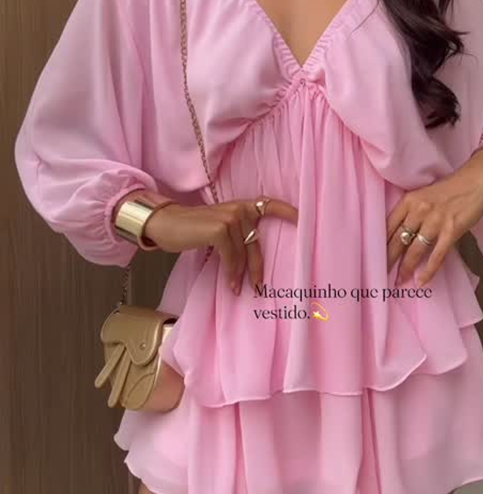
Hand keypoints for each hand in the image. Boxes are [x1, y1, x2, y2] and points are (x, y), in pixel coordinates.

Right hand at [144, 197, 297, 293]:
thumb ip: (238, 234)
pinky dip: (230, 272)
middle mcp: (239, 208)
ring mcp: (230, 217)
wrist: (166, 224)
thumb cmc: (193, 229)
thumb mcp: (219, 227)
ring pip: (243, 253)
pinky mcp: (220, 229)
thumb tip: (253, 261)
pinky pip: (231, 256)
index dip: (288, 212)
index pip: (270, 205)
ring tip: (236, 288)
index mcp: (241, 206)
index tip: (305, 221)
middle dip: (257, 267)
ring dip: (239, 273)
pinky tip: (229, 283)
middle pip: (255, 243)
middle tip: (258, 287)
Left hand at [386, 148, 482, 287]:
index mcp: (409, 200)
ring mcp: (435, 221)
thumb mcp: (424, 195)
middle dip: (388, 260)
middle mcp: (419, 210)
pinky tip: (422, 281)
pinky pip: (437, 255)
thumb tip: (402, 235)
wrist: (477, 179)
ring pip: (415, 250)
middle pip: (398, 240)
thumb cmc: (451, 188)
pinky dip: (428, 270)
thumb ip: (412, 212)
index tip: (373, 256)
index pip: (388, 226)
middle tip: (380, 274)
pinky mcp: (452, 230)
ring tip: (400, 281)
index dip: (380, 243)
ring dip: (406, 268)